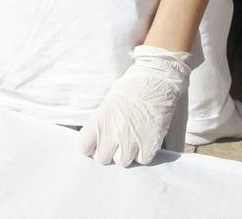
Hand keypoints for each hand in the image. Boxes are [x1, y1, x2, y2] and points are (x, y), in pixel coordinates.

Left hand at [75, 45, 190, 166]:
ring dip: (126, 153)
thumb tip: (97, 136)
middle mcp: (113, 135)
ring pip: (122, 161)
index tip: (94, 142)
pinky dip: (143, 153)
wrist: (158, 80)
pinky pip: (142, 160)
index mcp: (100, 121)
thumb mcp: (108, 101)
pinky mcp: (150, 147)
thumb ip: (102, 122)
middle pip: (102, 158)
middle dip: (107, 151)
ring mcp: (131, 143)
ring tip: (131, 137)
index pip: (83, 147)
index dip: (89, 146)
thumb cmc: (132, 85)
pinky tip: (144, 139)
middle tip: (114, 139)